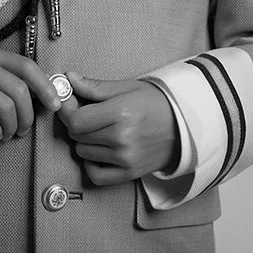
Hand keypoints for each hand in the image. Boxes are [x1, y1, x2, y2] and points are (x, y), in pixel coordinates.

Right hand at [0, 46, 60, 144]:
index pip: (25, 66)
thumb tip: (48, 95)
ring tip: (7, 133)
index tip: (54, 104)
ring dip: (12, 127)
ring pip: (6, 107)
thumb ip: (12, 82)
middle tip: (24, 129)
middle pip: (19, 90)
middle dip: (28, 115)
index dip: (44, 86)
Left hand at [60, 72, 179, 185]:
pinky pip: (95, 175)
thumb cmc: (156, 103)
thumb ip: (95, 86)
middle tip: (88, 113)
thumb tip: (68, 78)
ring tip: (99, 129)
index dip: (68, 111)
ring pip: (83, 153)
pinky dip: (91, 164)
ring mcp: (125, 158)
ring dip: (85, 141)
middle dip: (77, 123)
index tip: (71, 103)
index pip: (76, 120)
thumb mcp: (127, 87)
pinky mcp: (129, 173)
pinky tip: (99, 151)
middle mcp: (121, 138)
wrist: (185, 124)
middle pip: (77, 136)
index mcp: (120, 112)